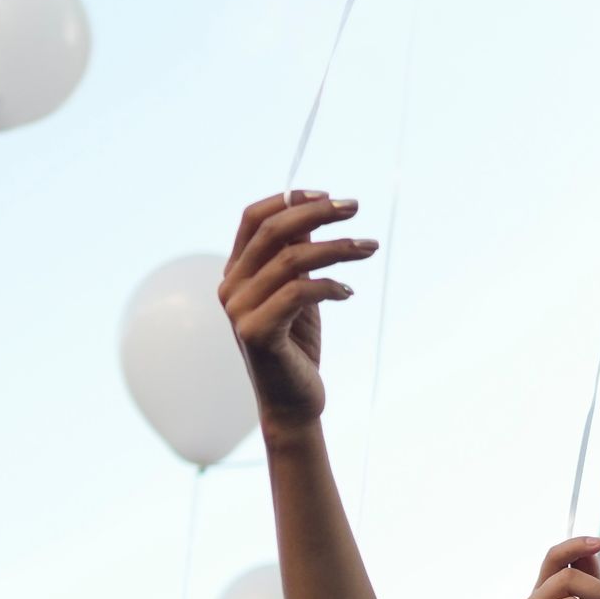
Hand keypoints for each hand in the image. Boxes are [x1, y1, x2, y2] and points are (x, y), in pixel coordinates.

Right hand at [221, 194, 374, 436]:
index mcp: (236, 272)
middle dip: (318, 213)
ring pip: (292, 259)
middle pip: (273, 231)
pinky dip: (330, 286)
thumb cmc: (297, 344)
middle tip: (356, 207)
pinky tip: (349, 293)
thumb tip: (313, 212)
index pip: (253, 218)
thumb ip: (298, 254)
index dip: (289, 200)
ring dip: (338, 248)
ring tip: (369, 247)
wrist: (293, 403)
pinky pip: (298, 292)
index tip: (329, 195)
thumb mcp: (300, 291)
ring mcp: (239, 310)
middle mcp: (230, 287)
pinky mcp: (256, 332)